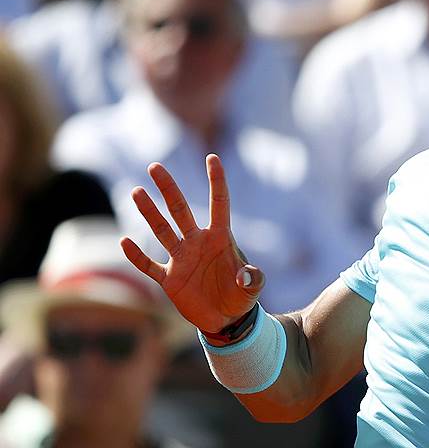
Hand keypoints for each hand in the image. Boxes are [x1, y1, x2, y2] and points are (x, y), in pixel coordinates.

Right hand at [120, 154, 263, 332]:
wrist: (226, 320)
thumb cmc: (242, 297)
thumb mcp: (253, 288)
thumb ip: (253, 279)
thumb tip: (245, 275)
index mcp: (220, 238)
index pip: (219, 203)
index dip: (216, 181)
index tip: (212, 158)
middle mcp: (198, 243)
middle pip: (180, 210)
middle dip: (169, 189)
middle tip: (155, 167)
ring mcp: (181, 260)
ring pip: (162, 231)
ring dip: (150, 213)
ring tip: (137, 191)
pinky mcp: (169, 279)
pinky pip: (149, 265)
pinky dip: (137, 256)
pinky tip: (124, 241)